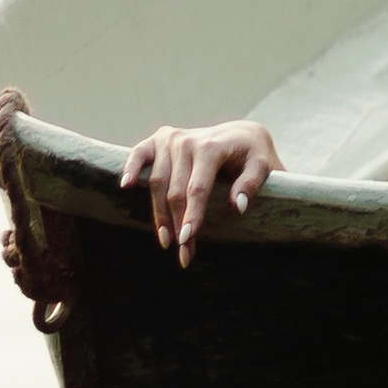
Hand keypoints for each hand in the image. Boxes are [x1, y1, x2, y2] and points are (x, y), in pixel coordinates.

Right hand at [120, 118, 281, 267]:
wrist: (240, 134)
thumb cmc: (252, 155)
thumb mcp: (261, 166)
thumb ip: (251, 184)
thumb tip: (238, 206)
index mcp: (211, 147)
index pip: (197, 188)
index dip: (192, 215)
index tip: (187, 240)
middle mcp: (186, 141)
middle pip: (175, 191)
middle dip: (176, 224)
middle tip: (181, 253)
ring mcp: (169, 139)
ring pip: (156, 182)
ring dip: (158, 213)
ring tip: (165, 240)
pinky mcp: (157, 140)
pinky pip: (139, 154)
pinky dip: (130, 168)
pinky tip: (125, 186)